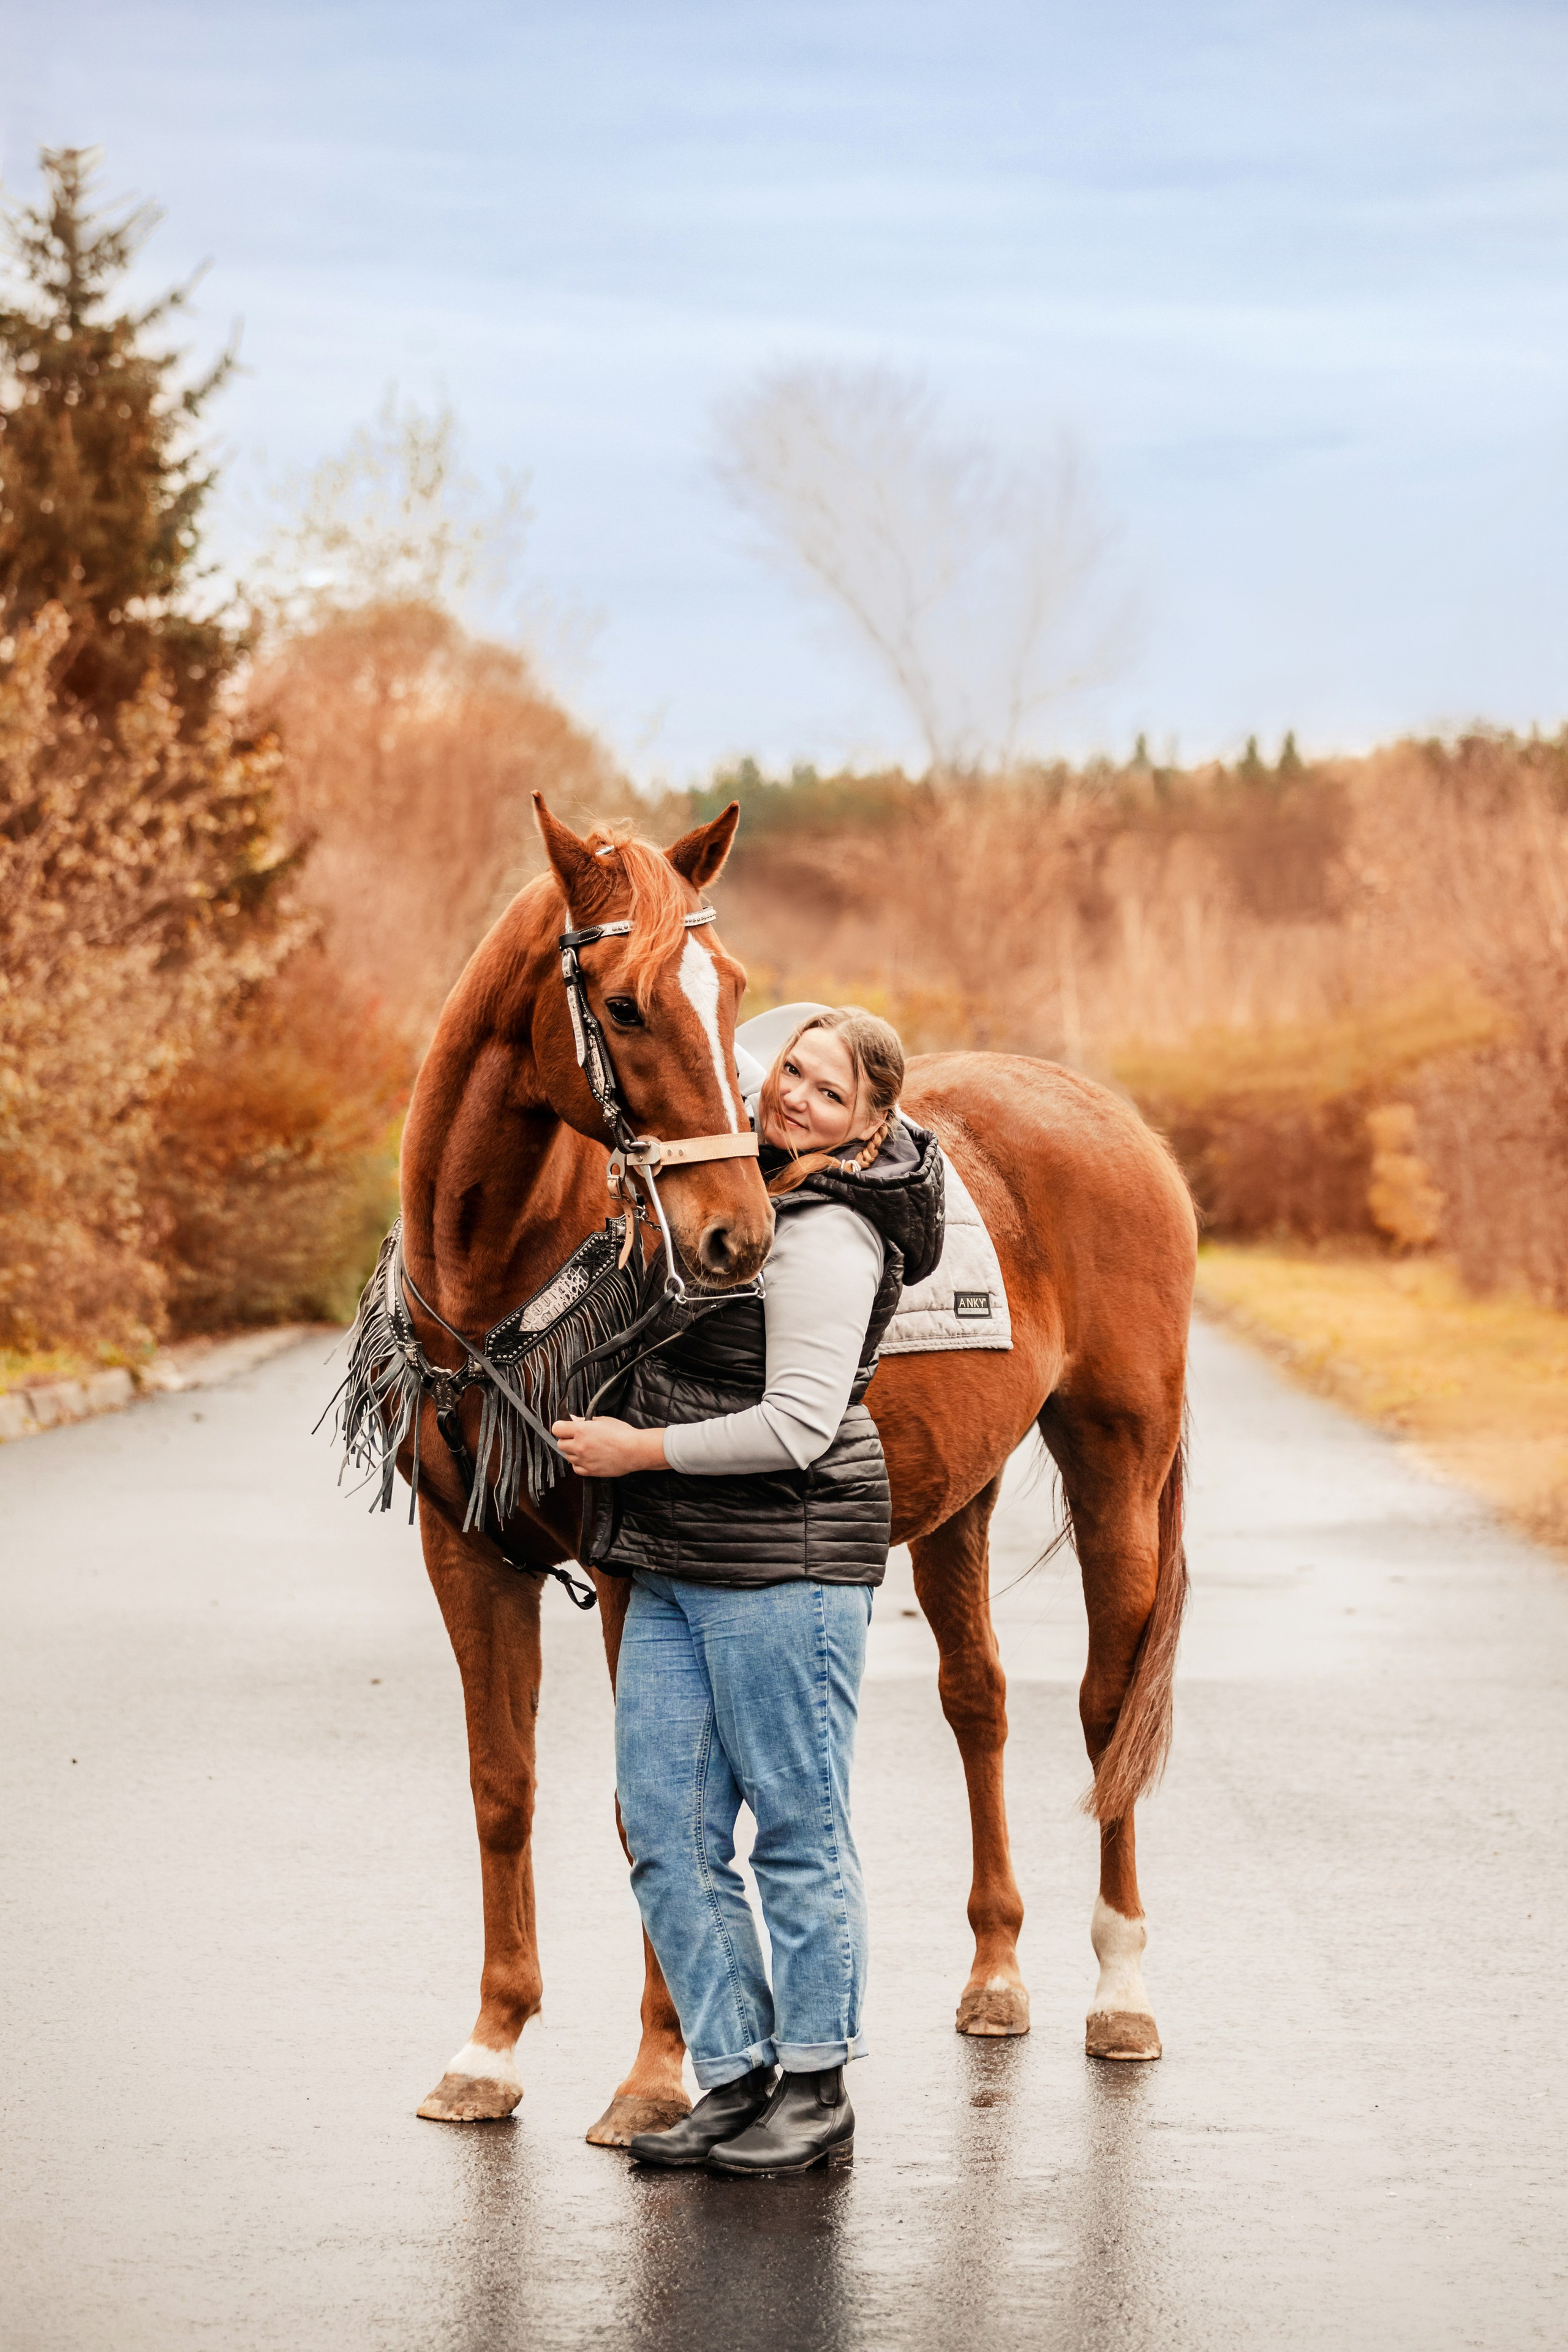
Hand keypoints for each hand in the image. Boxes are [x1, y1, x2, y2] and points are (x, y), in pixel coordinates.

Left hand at [551, 1415, 666, 1478]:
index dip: (561, 1427)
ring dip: (573, 1452)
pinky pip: (575, 1468)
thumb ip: (583, 1421)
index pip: (557, 1428)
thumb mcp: (603, 1420)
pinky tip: (589, 1458)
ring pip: (567, 1456)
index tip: (566, 1428)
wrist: (635, 1450)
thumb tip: (571, 1419)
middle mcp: (579, 1446)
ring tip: (587, 1448)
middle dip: (567, 1440)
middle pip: (560, 1444)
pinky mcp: (589, 1471)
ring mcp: (583, 1460)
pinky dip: (579, 1463)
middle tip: (579, 1438)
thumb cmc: (622, 1433)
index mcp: (581, 1431)